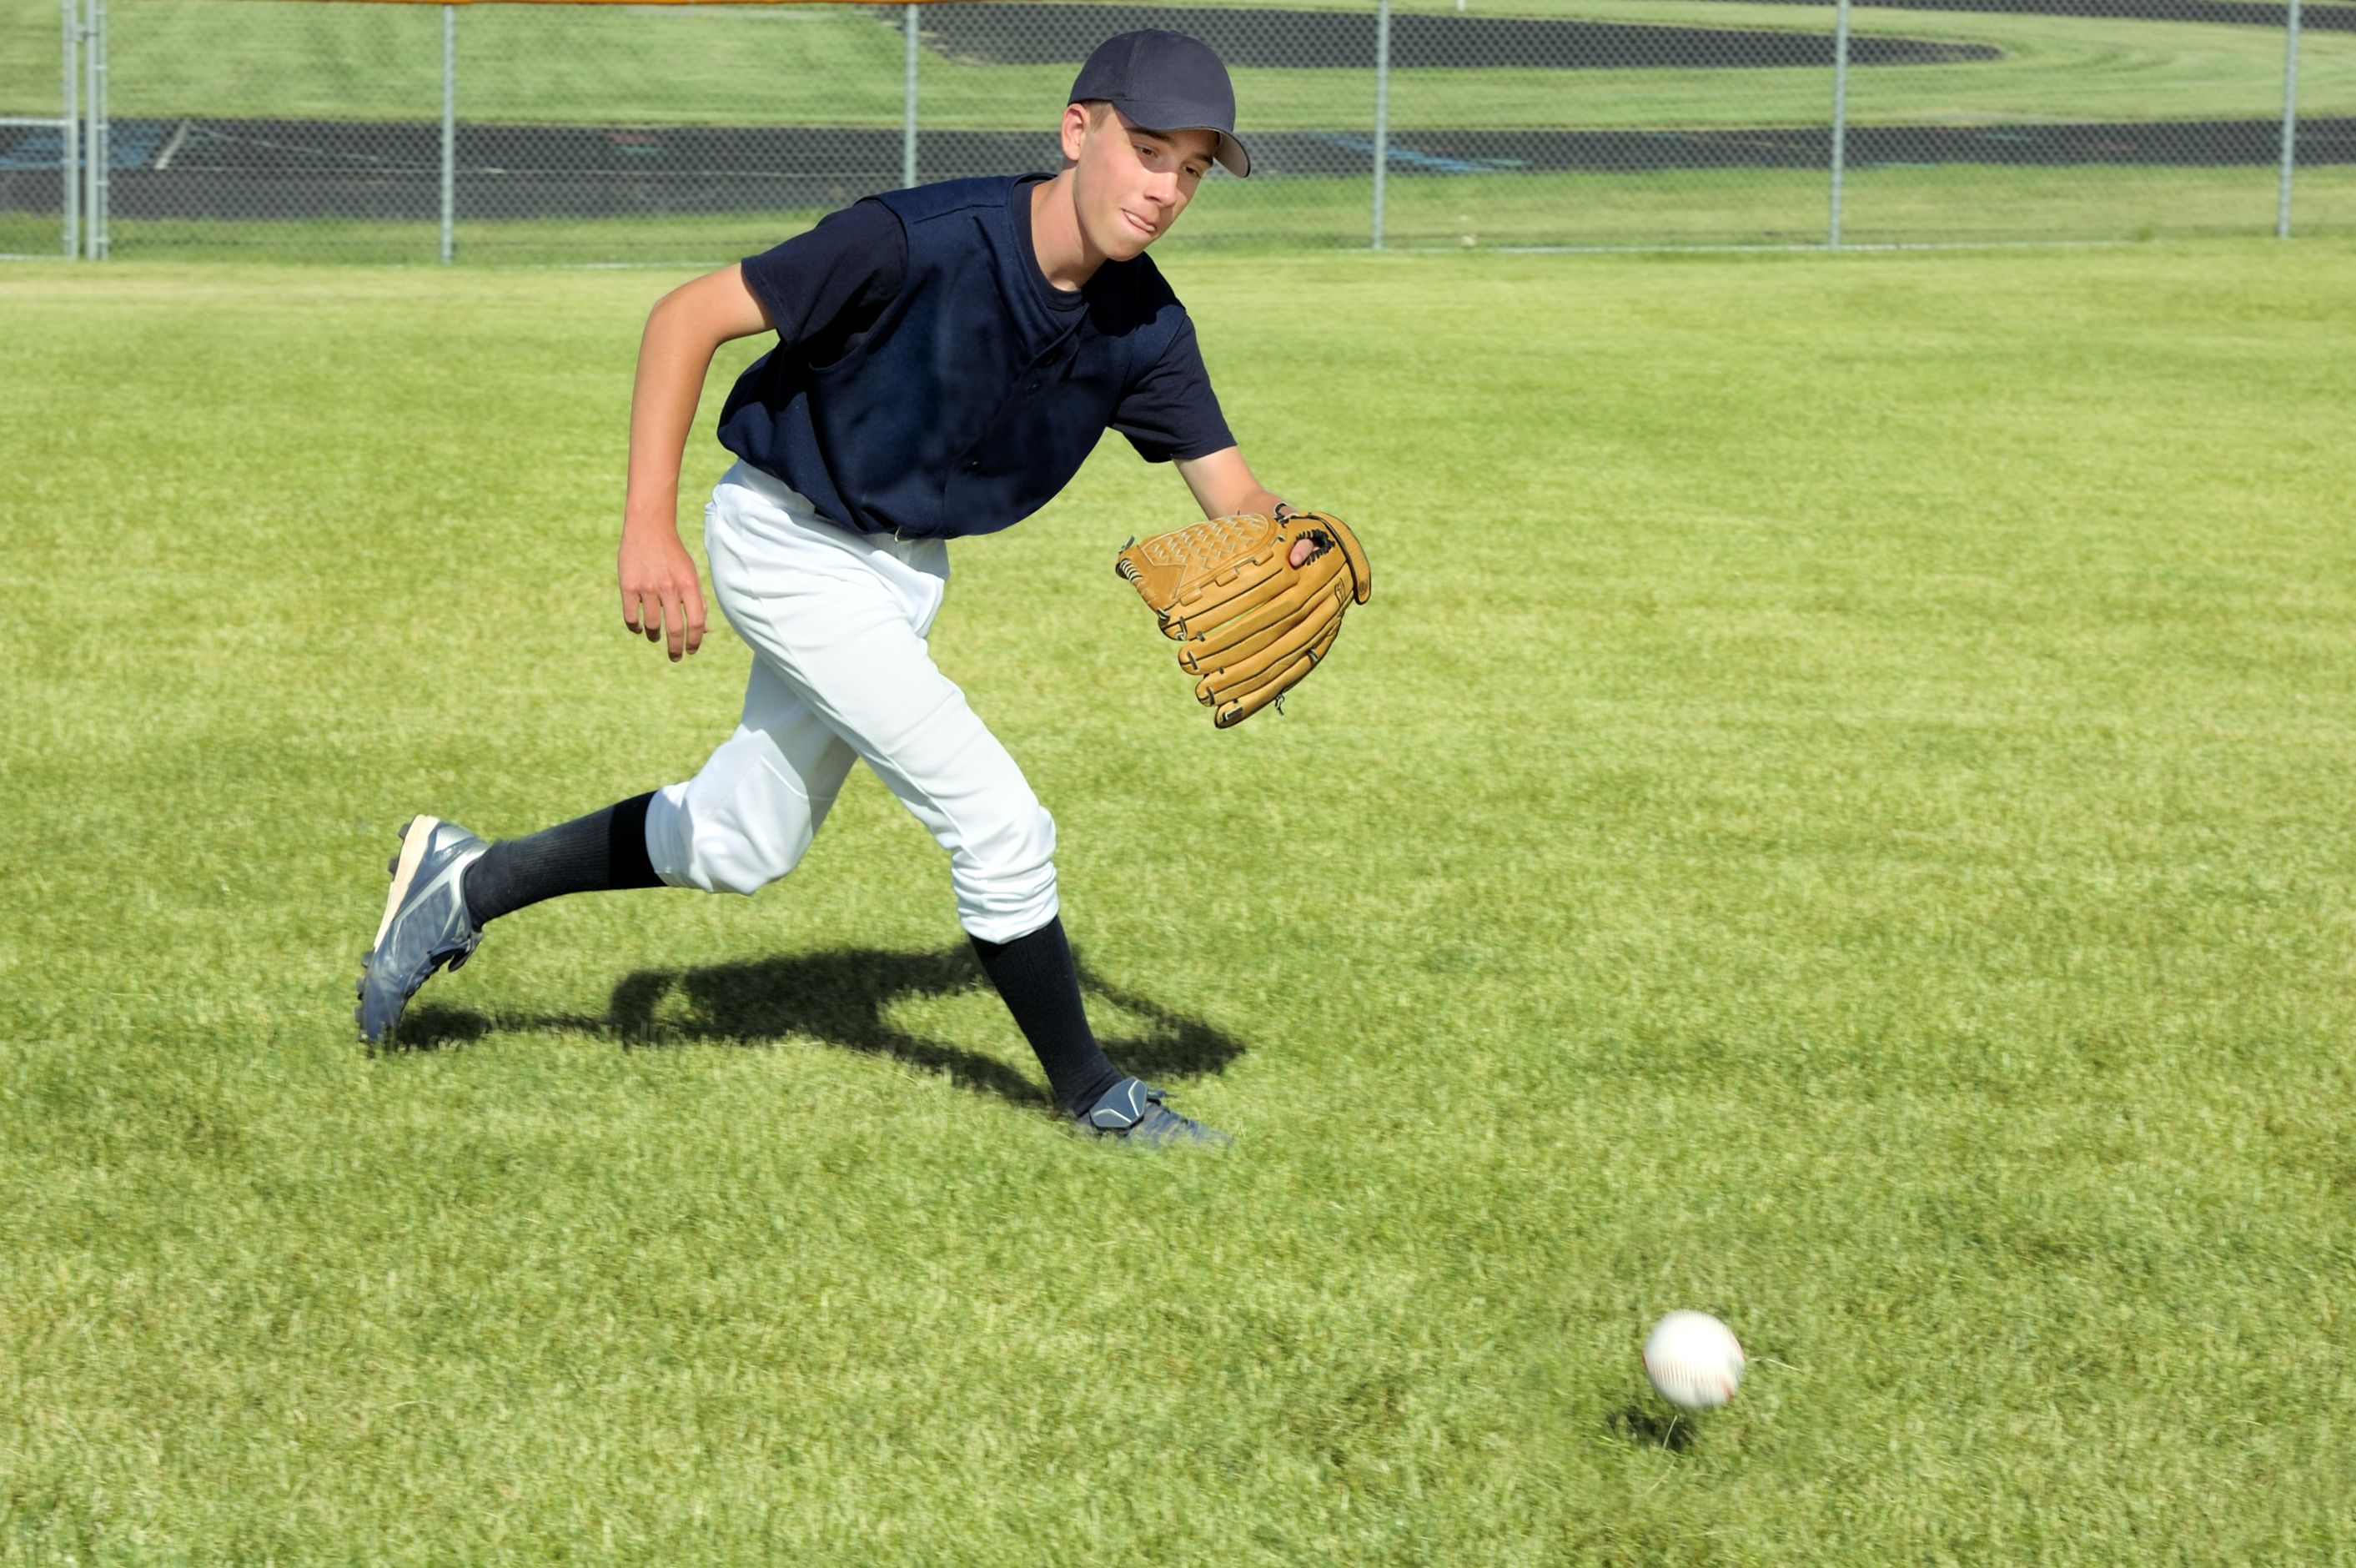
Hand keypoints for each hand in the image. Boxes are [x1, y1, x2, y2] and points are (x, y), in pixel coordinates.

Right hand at [618, 524, 708, 660]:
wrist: (649, 528)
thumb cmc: (674, 555)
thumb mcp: (691, 574)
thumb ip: (698, 601)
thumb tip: (704, 631)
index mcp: (689, 584)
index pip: (696, 622)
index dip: (695, 641)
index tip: (691, 650)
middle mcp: (669, 587)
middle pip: (675, 629)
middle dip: (675, 649)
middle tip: (675, 657)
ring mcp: (647, 587)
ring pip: (651, 626)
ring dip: (655, 636)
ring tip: (656, 636)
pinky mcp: (627, 586)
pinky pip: (630, 617)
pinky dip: (635, 627)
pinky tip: (639, 628)